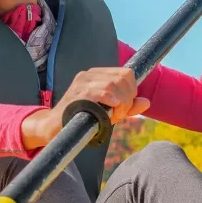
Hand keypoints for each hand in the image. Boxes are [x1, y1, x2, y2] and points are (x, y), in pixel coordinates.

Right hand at [21, 67, 151, 147]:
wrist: (55, 129)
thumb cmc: (82, 119)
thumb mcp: (109, 113)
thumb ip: (128, 107)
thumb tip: (146, 102)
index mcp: (98, 75)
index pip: (127, 73)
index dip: (131, 91)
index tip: (124, 108)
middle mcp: (90, 75)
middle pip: (123, 78)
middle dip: (127, 98)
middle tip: (119, 114)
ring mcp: (82, 82)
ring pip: (114, 85)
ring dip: (120, 103)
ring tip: (113, 116)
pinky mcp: (77, 94)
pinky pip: (102, 92)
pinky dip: (111, 103)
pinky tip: (109, 113)